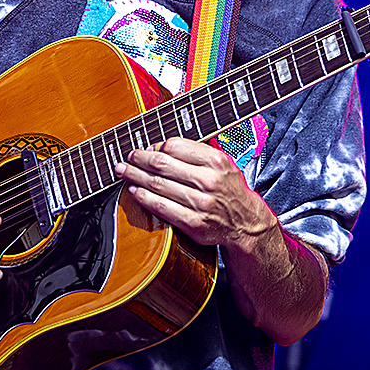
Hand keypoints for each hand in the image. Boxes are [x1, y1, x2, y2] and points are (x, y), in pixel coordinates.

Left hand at [115, 137, 276, 251]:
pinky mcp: (193, 223)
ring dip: (135, 176)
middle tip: (127, 157)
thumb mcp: (222, 163)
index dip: (155, 146)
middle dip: (139, 159)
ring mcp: (200, 203)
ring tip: (123, 171)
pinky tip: (134, 191)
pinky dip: (144, 198)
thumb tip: (160, 146)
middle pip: (162, 164)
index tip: (145, 148)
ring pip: (158, 185)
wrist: (246, 223)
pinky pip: (161, 207)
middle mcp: (209, 180)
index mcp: (216, 161)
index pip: (175, 146)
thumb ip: (196, 152)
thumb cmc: (229, 190)